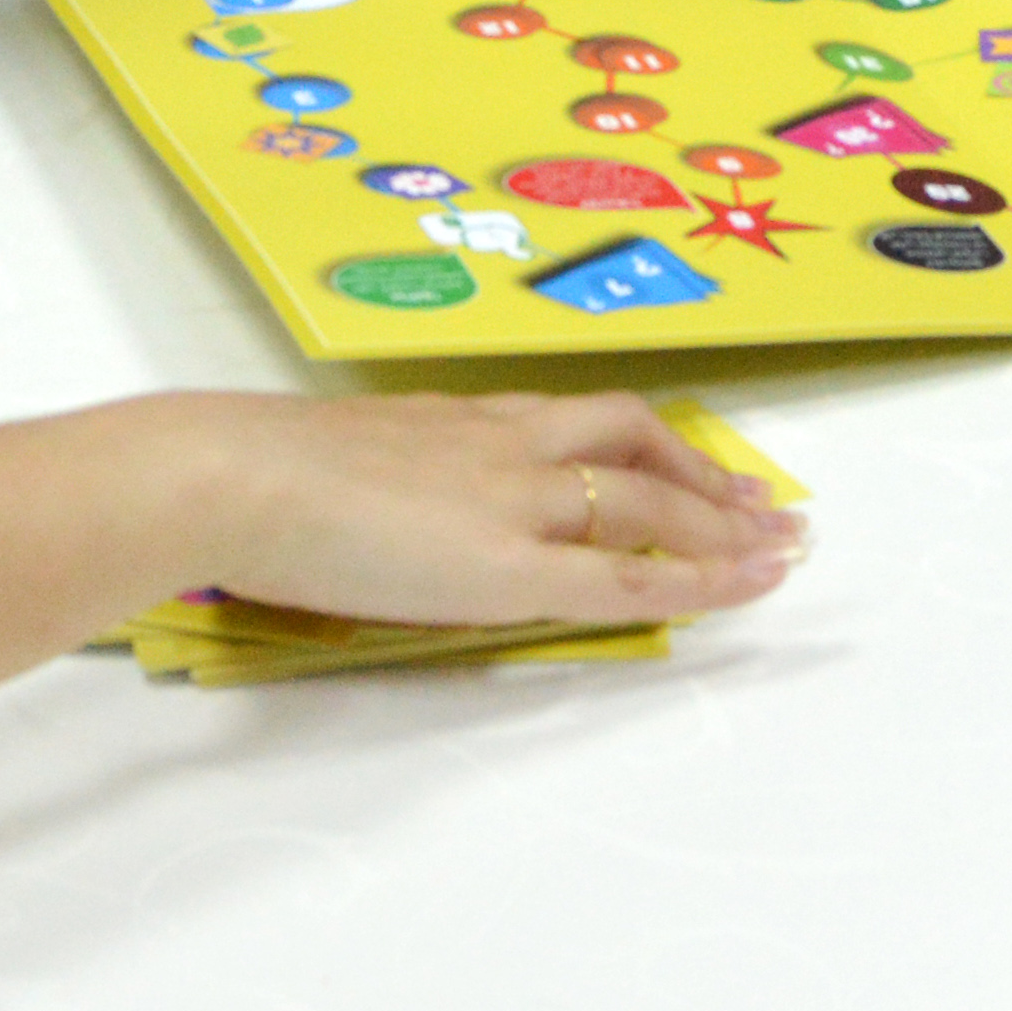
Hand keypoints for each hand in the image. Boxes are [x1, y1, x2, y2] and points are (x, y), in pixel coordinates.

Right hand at [163, 387, 804, 626]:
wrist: (235, 475)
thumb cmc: (254, 475)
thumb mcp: (340, 460)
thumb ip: (389, 479)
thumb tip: (393, 510)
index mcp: (463, 421)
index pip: (578, 422)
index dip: (648, 443)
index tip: (692, 462)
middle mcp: (506, 444)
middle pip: (633, 443)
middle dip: (706, 476)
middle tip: (764, 504)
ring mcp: (514, 499)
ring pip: (644, 499)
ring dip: (721, 523)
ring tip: (776, 548)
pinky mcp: (508, 565)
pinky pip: (623, 577)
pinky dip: (694, 582)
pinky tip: (740, 589)